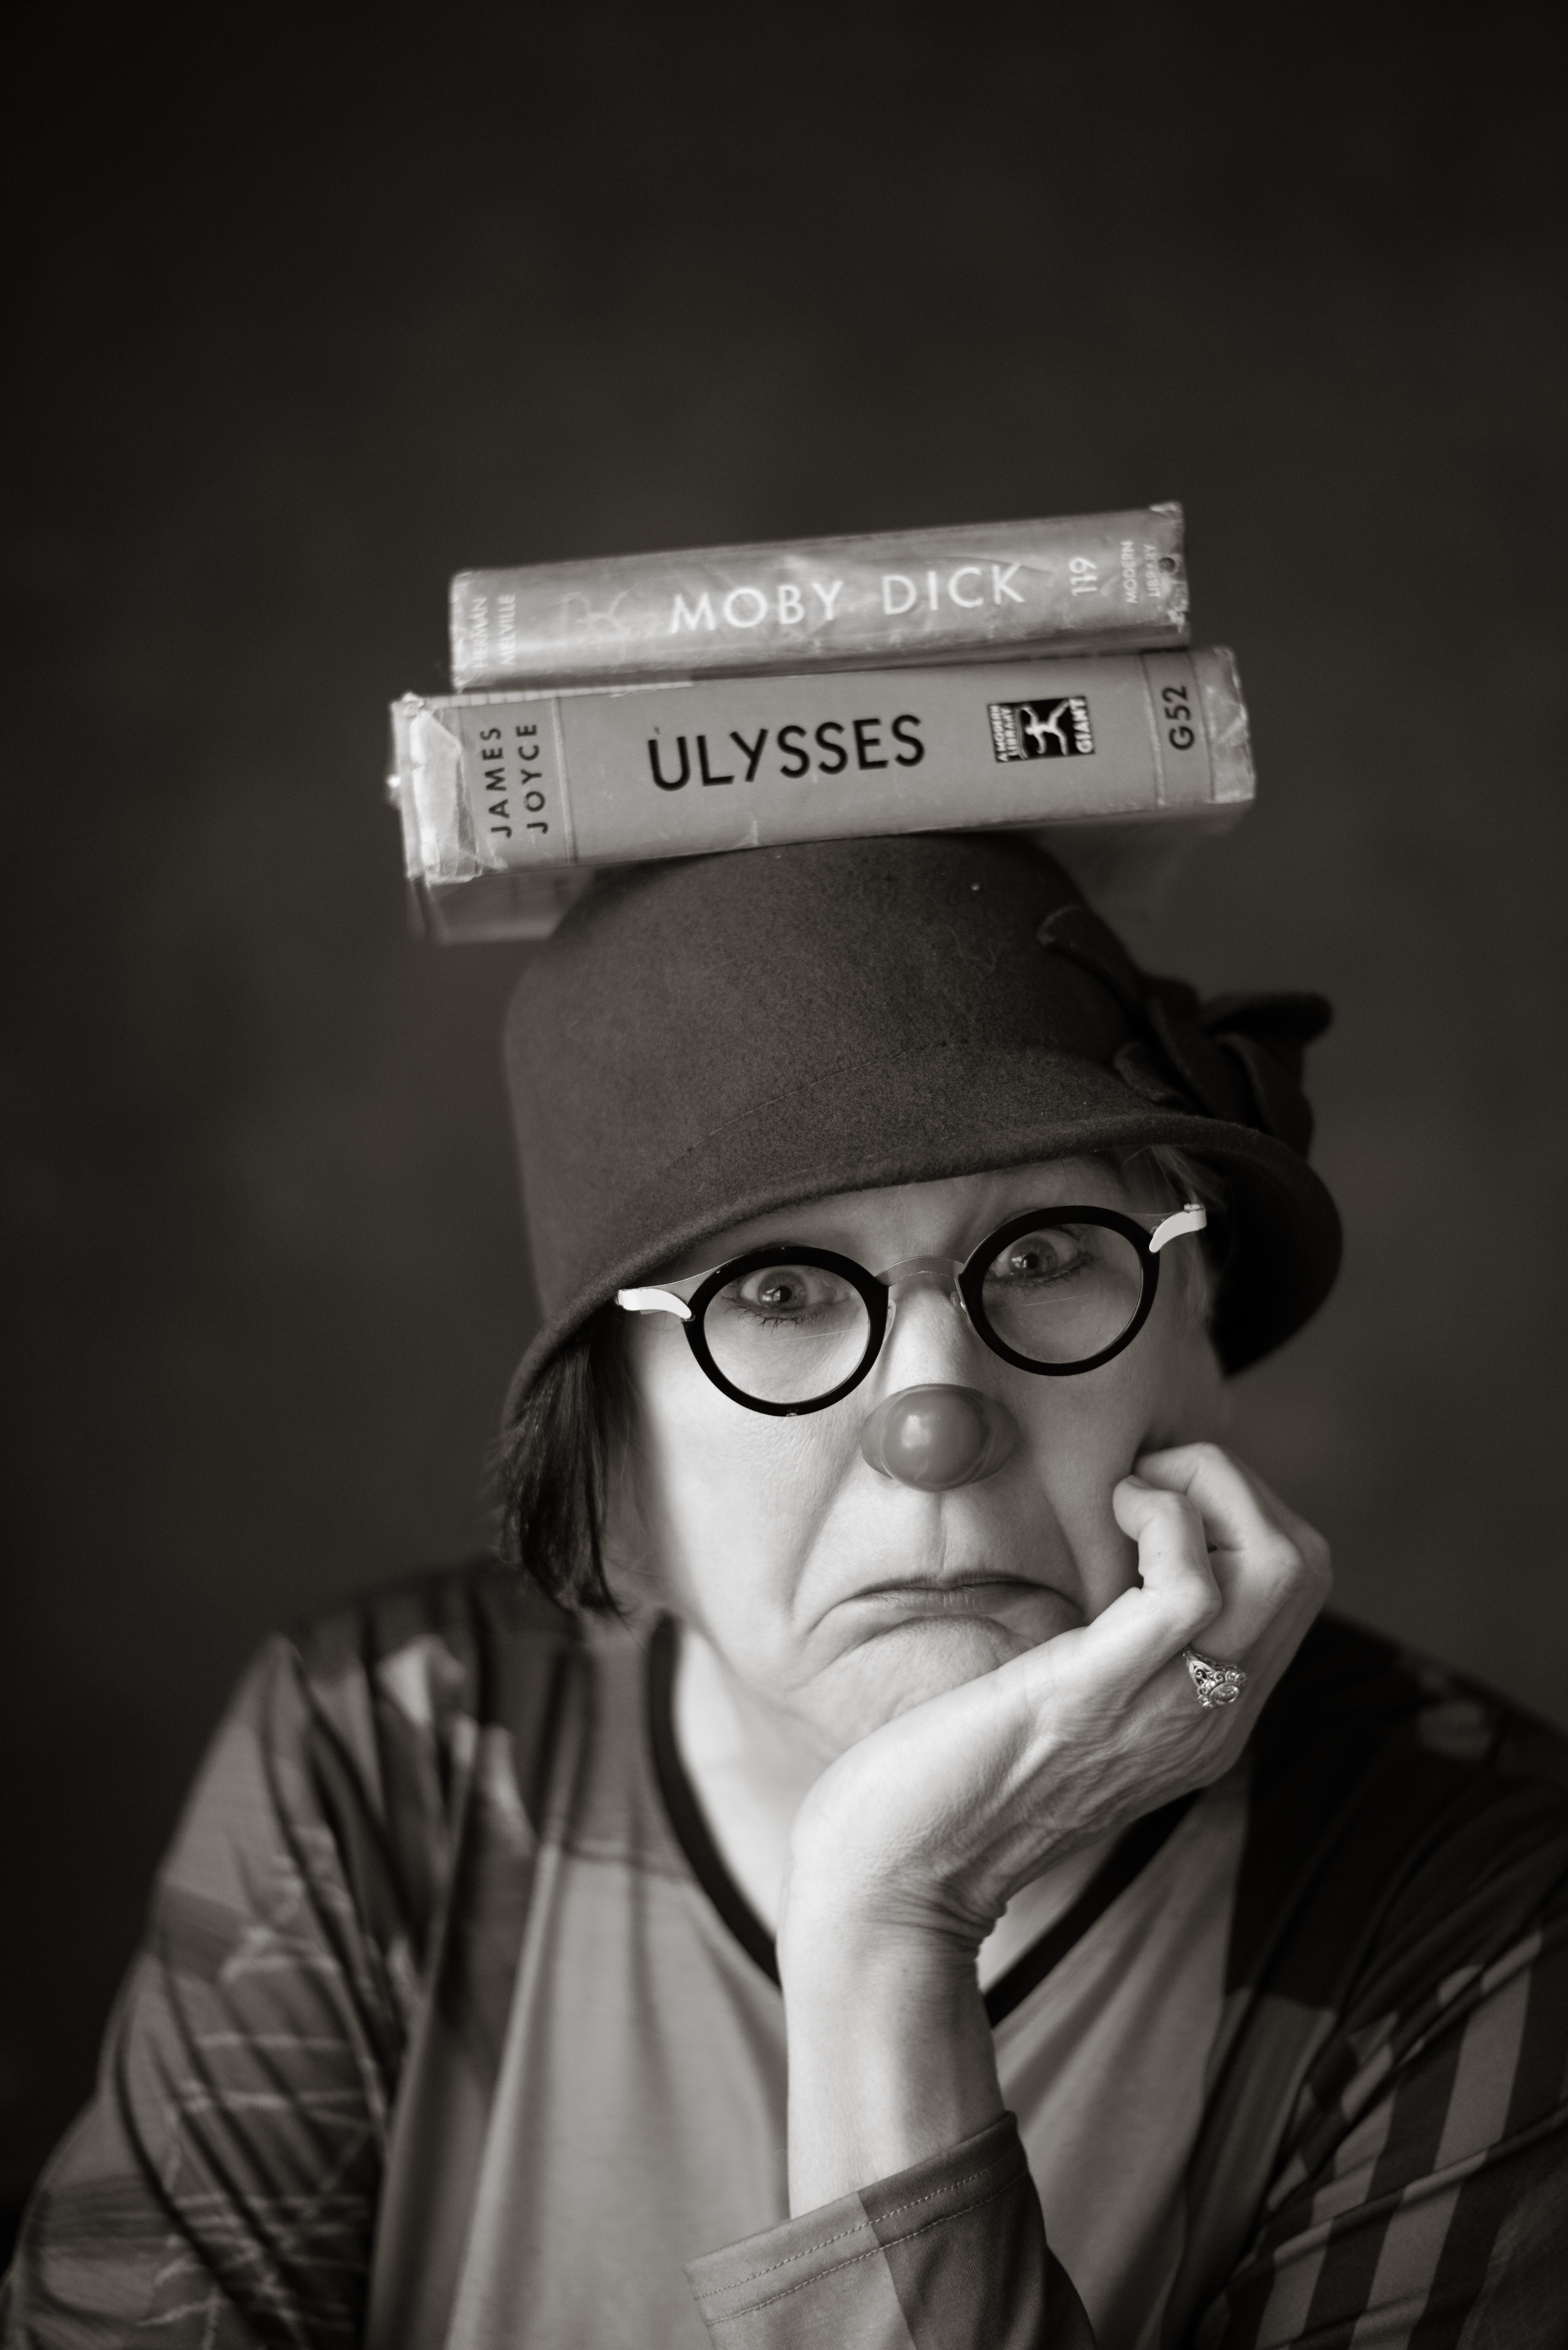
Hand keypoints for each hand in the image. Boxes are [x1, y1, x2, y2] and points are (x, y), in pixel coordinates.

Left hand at [777, 1444, 1329, 2209]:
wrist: (898, 1878)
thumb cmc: (950, 1780)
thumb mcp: (1064, 1709)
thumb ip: (1106, 1656)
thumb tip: (1104, 1571)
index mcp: (1204, 1718)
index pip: (1290, 1587)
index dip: (1233, 1508)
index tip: (1148, 1495)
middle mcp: (1211, 1719)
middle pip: (1301, 1566)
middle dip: (1233, 1483)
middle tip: (1142, 1482)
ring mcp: (1169, 1710)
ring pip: (1278, 1567)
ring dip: (1207, 1489)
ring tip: (1130, 1494)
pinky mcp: (1100, 1693)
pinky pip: (1191, 1588)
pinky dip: (1165, 1521)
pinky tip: (1112, 1514)